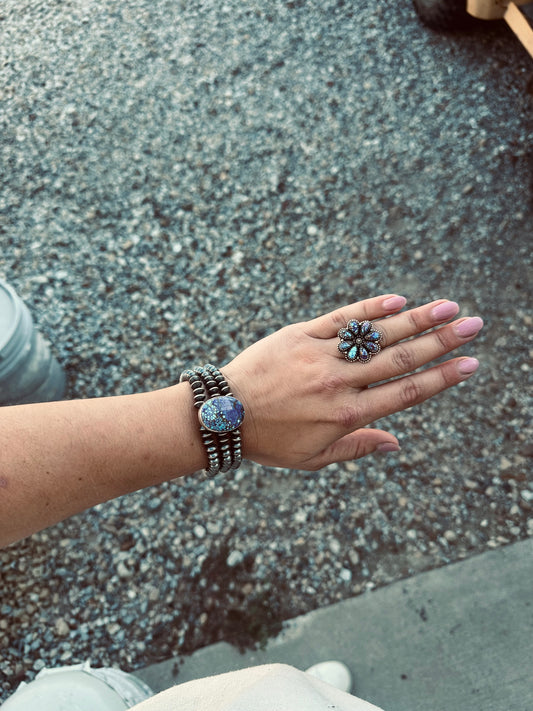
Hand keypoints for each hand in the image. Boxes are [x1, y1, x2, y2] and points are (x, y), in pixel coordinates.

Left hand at [221, 295, 482, 469]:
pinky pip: (340, 319)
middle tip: (475, 325)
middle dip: (442, 342)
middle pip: (401, 358)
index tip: (470, 364)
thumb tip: (397, 444)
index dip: (441, 378)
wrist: (220, 415)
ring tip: (448, 307)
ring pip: (376, 335)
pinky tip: (397, 301)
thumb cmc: (268, 440)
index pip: (406, 393)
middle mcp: (339, 383)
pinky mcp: (299, 335)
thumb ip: (357, 448)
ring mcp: (319, 356)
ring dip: (415, 320)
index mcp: (346, 415)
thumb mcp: (312, 459)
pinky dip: (369, 309)